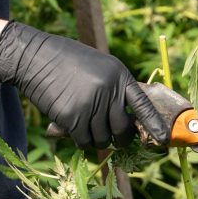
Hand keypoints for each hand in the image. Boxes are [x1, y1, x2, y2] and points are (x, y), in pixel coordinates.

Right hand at [0, 21, 169, 148]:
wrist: (34, 57)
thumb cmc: (66, 61)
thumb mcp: (98, 66)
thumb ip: (113, 88)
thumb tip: (124, 122)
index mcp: (118, 75)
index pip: (142, 104)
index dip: (153, 123)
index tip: (163, 138)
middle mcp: (108, 90)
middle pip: (122, 130)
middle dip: (120, 139)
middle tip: (114, 140)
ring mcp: (90, 105)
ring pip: (103, 140)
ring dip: (96, 140)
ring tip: (85, 127)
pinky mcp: (72, 117)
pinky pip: (83, 141)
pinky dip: (80, 141)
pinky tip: (72, 129)